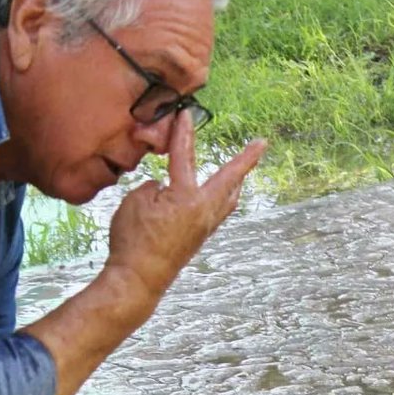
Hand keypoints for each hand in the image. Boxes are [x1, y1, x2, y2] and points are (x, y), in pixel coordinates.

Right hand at [106, 113, 266, 303]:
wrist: (138, 280)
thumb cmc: (132, 242)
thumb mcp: (134, 203)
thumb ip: (152, 187)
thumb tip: (163, 188)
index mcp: (186, 197)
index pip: (184, 157)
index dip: (183, 133)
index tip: (185, 115)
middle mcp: (203, 212)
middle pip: (230, 179)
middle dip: (245, 160)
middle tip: (261, 144)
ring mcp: (204, 227)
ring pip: (228, 198)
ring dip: (236, 182)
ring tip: (243, 171)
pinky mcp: (198, 239)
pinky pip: (219, 213)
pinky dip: (223, 199)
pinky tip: (219, 199)